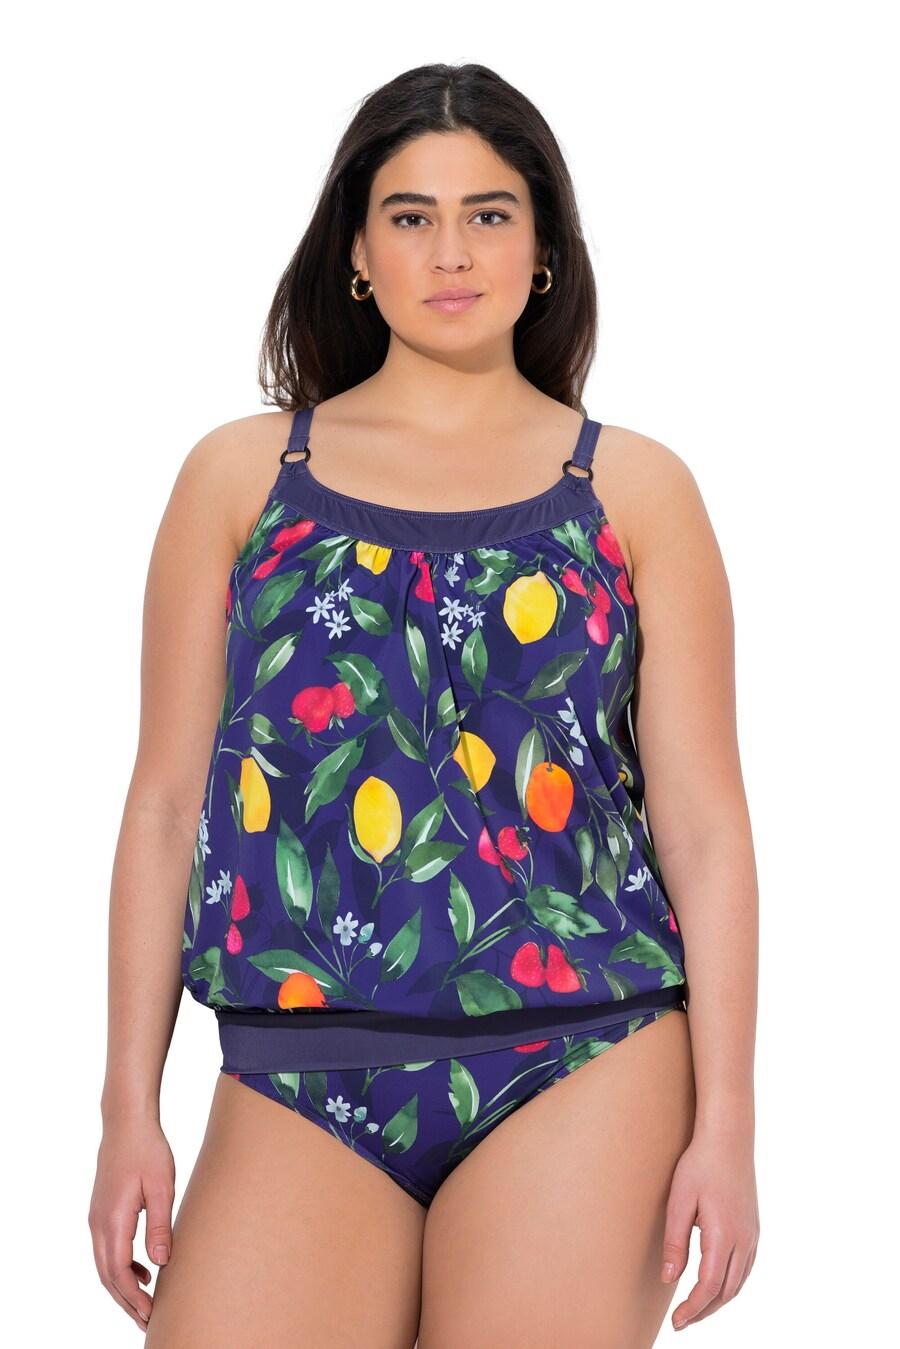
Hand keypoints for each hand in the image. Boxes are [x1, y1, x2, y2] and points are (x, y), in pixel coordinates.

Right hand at [88, 1112, 175, 1331]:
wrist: (126, 1122)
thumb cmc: (148, 1149)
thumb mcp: (162, 1186)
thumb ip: (159, 1225)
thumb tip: (160, 1263)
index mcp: (113, 1220)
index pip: (119, 1272)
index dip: (133, 1297)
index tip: (151, 1314)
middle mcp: (98, 1223)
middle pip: (108, 1276)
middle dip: (126, 1301)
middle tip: (147, 1321)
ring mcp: (97, 1217)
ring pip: (105, 1265)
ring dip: (122, 1287)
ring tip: (145, 1303)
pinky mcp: (102, 1211)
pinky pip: (107, 1249)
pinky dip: (121, 1267)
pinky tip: (144, 1269)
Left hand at [660, 1126, 759, 1331]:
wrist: (728, 1138)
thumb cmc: (700, 1165)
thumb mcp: (679, 1201)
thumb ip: (674, 1242)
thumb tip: (668, 1279)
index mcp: (724, 1235)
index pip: (708, 1287)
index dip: (692, 1309)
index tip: (677, 1322)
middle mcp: (744, 1240)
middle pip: (726, 1291)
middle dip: (704, 1310)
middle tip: (682, 1321)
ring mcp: (752, 1235)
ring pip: (738, 1283)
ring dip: (718, 1300)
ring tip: (695, 1308)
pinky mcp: (753, 1228)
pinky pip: (745, 1268)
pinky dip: (730, 1284)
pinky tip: (716, 1284)